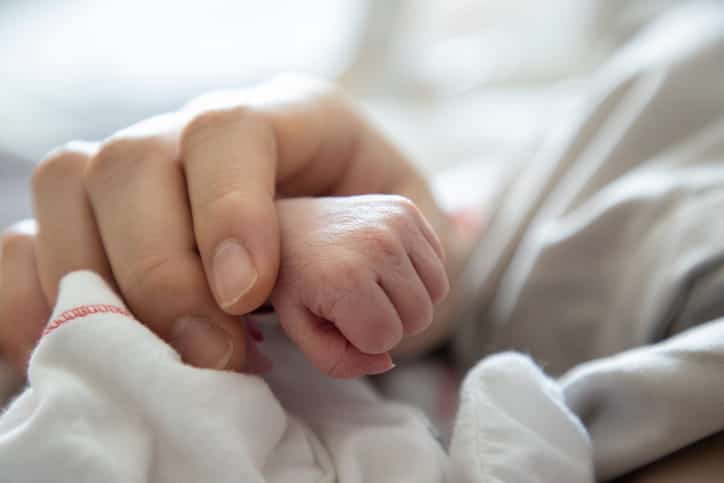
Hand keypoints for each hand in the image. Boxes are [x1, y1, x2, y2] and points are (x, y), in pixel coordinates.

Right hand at [0, 74, 445, 372]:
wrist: (358, 234)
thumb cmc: (384, 236)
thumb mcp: (410, 243)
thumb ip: (383, 277)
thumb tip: (343, 341)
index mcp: (291, 117)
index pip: (230, 128)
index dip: (226, 208)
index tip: (248, 296)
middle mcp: (201, 131)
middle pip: (133, 158)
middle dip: (161, 268)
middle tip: (214, 350)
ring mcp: (145, 173)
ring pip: (71, 187)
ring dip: (102, 286)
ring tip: (165, 357)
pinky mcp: (100, 221)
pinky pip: (30, 237)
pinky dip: (34, 295)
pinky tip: (82, 346)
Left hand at [271, 196, 448, 377]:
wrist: (286, 225)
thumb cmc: (294, 283)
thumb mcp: (300, 331)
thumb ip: (339, 362)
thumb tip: (387, 360)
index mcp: (345, 276)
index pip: (387, 338)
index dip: (364, 339)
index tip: (340, 317)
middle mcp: (376, 242)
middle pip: (420, 317)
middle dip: (391, 322)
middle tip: (358, 302)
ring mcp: (395, 220)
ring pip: (438, 291)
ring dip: (410, 299)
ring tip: (374, 285)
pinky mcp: (406, 208)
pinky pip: (438, 263)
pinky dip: (418, 273)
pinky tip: (386, 265)